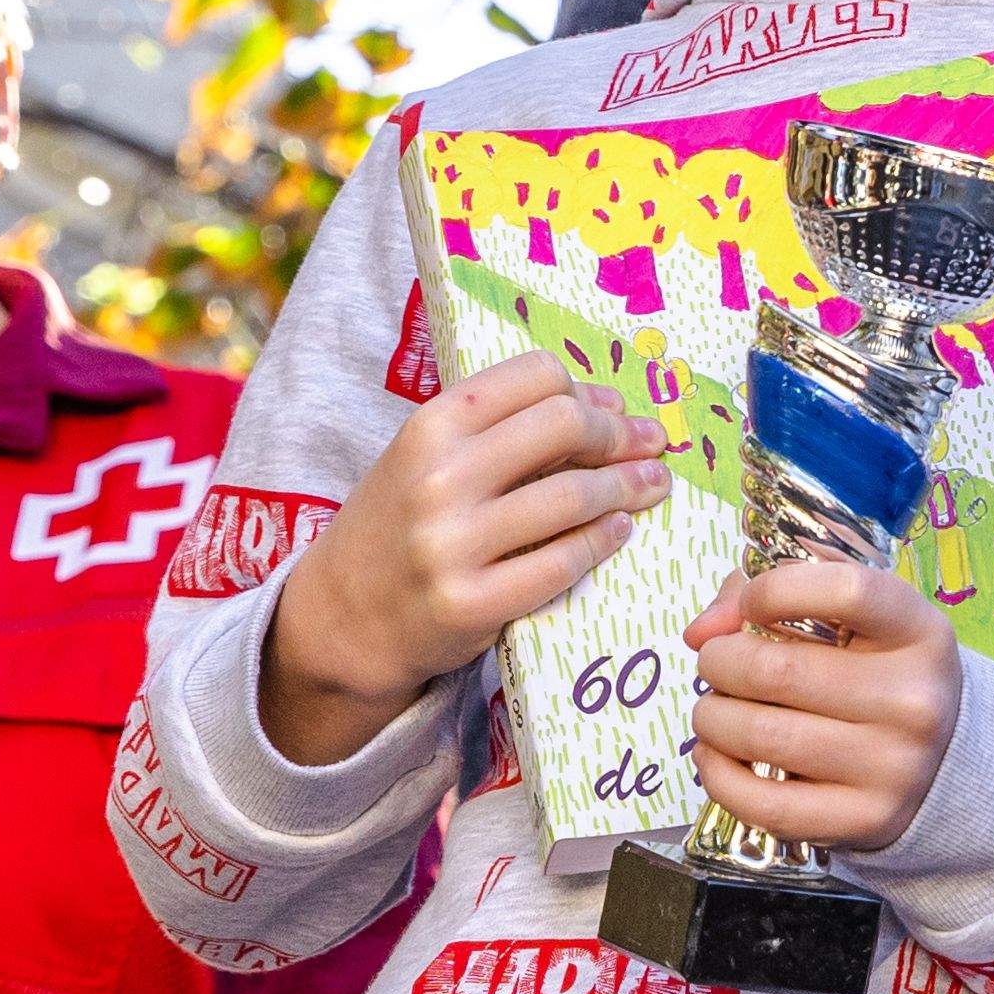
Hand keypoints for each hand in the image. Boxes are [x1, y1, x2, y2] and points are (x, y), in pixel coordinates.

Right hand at [263, 356, 668, 764]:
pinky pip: (563, 562)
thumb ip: (500, 428)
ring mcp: (453, 543)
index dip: (588, 390)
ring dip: (628, 487)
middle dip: (621, 433)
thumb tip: (608, 404)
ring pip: (574, 495)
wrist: (340, 617)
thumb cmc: (398, 524)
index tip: (615, 408)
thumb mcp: (427, 457)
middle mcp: (439, 477)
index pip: (536, 376)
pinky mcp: (470, 603)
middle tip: (650, 445)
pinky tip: (620, 530)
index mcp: (430, 425)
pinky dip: (604, 540)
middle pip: (566, 425)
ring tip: (652, 484)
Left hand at [680, 553, 962, 851]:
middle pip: (779, 671)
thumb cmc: (877, 673)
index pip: (846, 592)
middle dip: (720, 662)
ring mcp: (893, 766)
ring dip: (712, 718)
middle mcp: (915, 700)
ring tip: (716, 710)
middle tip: (716, 665)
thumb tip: (701, 632)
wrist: (944, 761)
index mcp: (919, 632)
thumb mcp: (853, 618)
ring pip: (761, 736)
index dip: (776, 590)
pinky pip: (764, 803)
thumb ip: (774, 596)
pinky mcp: (865, 819)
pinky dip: (718, 775)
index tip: (752, 605)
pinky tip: (716, 755)